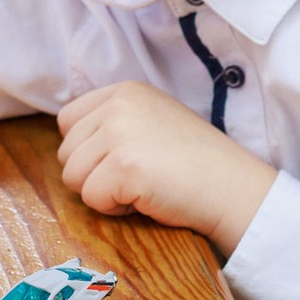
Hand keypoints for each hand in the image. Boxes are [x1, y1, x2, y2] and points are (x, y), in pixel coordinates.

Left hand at [54, 82, 278, 254]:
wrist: (233, 187)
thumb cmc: (194, 163)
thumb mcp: (152, 120)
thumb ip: (113, 122)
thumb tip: (69, 143)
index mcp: (124, 91)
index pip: (68, 120)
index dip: (87, 150)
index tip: (121, 160)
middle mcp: (119, 105)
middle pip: (66, 152)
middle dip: (94, 174)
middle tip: (137, 177)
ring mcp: (120, 133)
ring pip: (73, 177)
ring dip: (103, 192)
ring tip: (142, 186)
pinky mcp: (123, 166)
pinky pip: (92, 199)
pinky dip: (115, 208)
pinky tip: (146, 198)